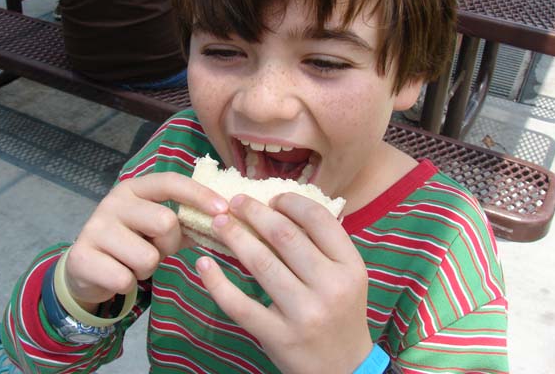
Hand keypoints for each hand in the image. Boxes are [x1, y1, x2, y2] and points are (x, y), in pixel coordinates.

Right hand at [64, 172, 227, 308]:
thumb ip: (188, 221)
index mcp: (135, 188)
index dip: (199, 194)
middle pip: (165, 222)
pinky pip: (125, 279)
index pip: (171, 182)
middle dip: (168, 244)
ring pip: (147, 256)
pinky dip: (128, 284)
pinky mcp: (81, 255)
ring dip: (146, 268)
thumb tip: (228, 221)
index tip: (223, 209)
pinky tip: (117, 275)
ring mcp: (94, 226)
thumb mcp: (159, 228)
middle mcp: (113, 201)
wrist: (87, 268)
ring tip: (133, 263)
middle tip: (154, 249)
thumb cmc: (134, 242)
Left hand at [196, 193, 372, 373]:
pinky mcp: (278, 336)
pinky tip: (204, 264)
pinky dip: (218, 282)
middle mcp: (330, 287)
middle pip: (285, 235)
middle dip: (255, 212)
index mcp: (350, 266)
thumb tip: (283, 207)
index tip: (272, 198)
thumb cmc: (341, 312)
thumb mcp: (347, 276)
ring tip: (219, 222)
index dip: (290, 201)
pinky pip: (240, 305)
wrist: (345, 369)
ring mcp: (304, 313)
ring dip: (235, 236)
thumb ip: (324, 244)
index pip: (319, 219)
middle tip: (235, 202)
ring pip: (261, 263)